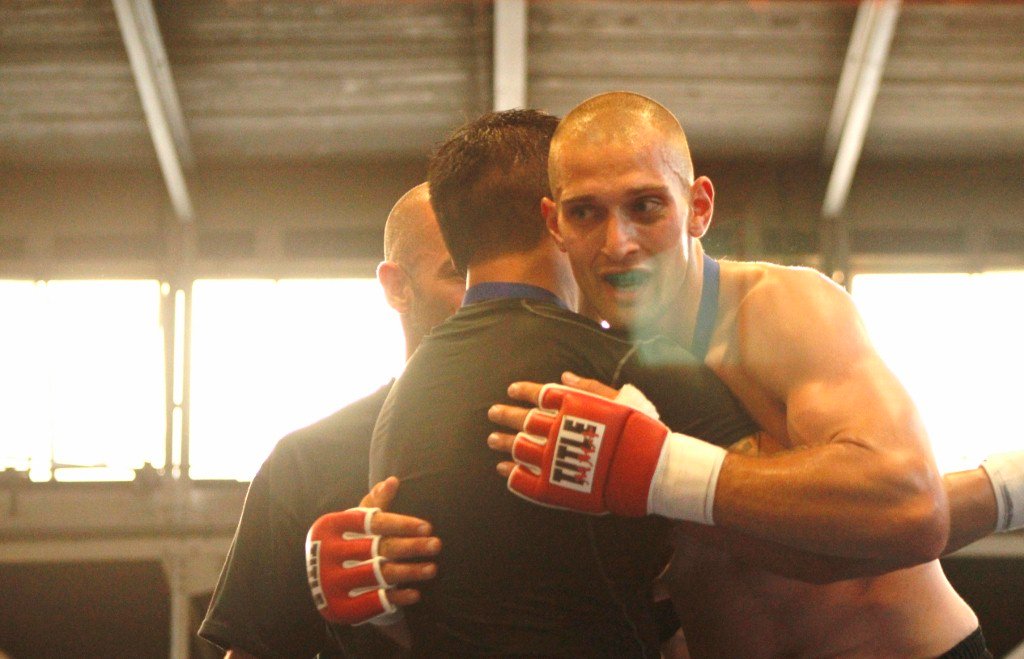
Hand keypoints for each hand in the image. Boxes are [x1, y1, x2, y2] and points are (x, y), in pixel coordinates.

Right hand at [306, 477, 440, 624]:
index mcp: (337, 528)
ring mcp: (341, 579)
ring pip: (382, 573)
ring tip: (433, 569)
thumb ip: (375, 502)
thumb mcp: (356, 520)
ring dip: (409, 572)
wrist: (326, 579)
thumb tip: (392, 481)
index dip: (401, 524)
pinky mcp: (348, 602)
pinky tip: (416, 593)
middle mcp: (337, 553)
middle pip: (381, 547)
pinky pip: (376, 600)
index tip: (427, 526)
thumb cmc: (349, 540)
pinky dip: (397, 597)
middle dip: (410, 546)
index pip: (374, 523)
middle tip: (437, 544)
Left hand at [487, 374, 670, 515]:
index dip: (524, 390)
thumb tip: (563, 376)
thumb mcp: (621, 398)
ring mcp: (552, 457)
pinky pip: (523, 478)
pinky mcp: (552, 485)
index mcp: (572, 406)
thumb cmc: (639, 429)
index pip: (539, 393)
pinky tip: (503, 468)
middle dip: (505, 415)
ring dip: (503, 441)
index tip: (511, 390)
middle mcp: (557, 429)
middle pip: (522, 419)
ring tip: (491, 440)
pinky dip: (511, 473)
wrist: (647, 467)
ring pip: (518, 447)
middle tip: (492, 413)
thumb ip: (588, 388)